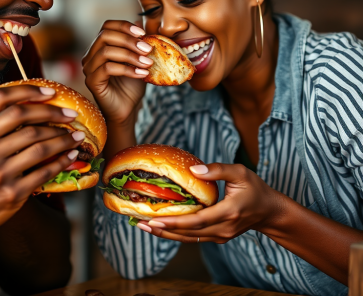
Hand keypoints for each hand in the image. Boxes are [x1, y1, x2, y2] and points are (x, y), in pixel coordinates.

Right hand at [0, 84, 83, 240]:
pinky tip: (70, 155)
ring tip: (77, 135)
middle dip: (53, 113)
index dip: (29, 91)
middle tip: (70, 114)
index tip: (50, 92)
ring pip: (40, 145)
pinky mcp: (11, 193)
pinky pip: (44, 172)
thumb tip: (20, 100)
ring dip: (63, 138)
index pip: (1, 99)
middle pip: (25, 118)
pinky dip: (61, 162)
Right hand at [82, 20, 152, 125]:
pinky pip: (107, 68)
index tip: (143, 33)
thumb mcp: (139, 59)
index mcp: (100, 46)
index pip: (107, 26)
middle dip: (129, 40)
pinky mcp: (91, 82)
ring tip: (148, 63)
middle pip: (105, 36)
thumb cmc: (132, 84)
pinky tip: (142, 74)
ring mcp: (89, 68)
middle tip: (148, 49)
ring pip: (106, 52)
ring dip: (130, 55)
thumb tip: (142, 20)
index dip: (124, 26)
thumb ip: (138, 42)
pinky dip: (127, 69)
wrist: (127, 109)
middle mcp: (91, 55)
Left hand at [137, 163, 285, 242]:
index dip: (174, 221)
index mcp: (228, 212)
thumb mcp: (240, 172)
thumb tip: (194, 170)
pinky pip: (193, 238)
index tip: (155, 218)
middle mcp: (222, 229)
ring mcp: (220, 236)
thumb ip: (217, 170)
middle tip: (140, 223)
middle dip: (163, 229)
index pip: (196, 220)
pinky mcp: (217, 237)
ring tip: (145, 226)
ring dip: (166, 233)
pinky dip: (176, 233)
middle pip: (188, 233)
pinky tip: (161, 227)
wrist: (270, 212)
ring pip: (189, 239)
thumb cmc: (255, 189)